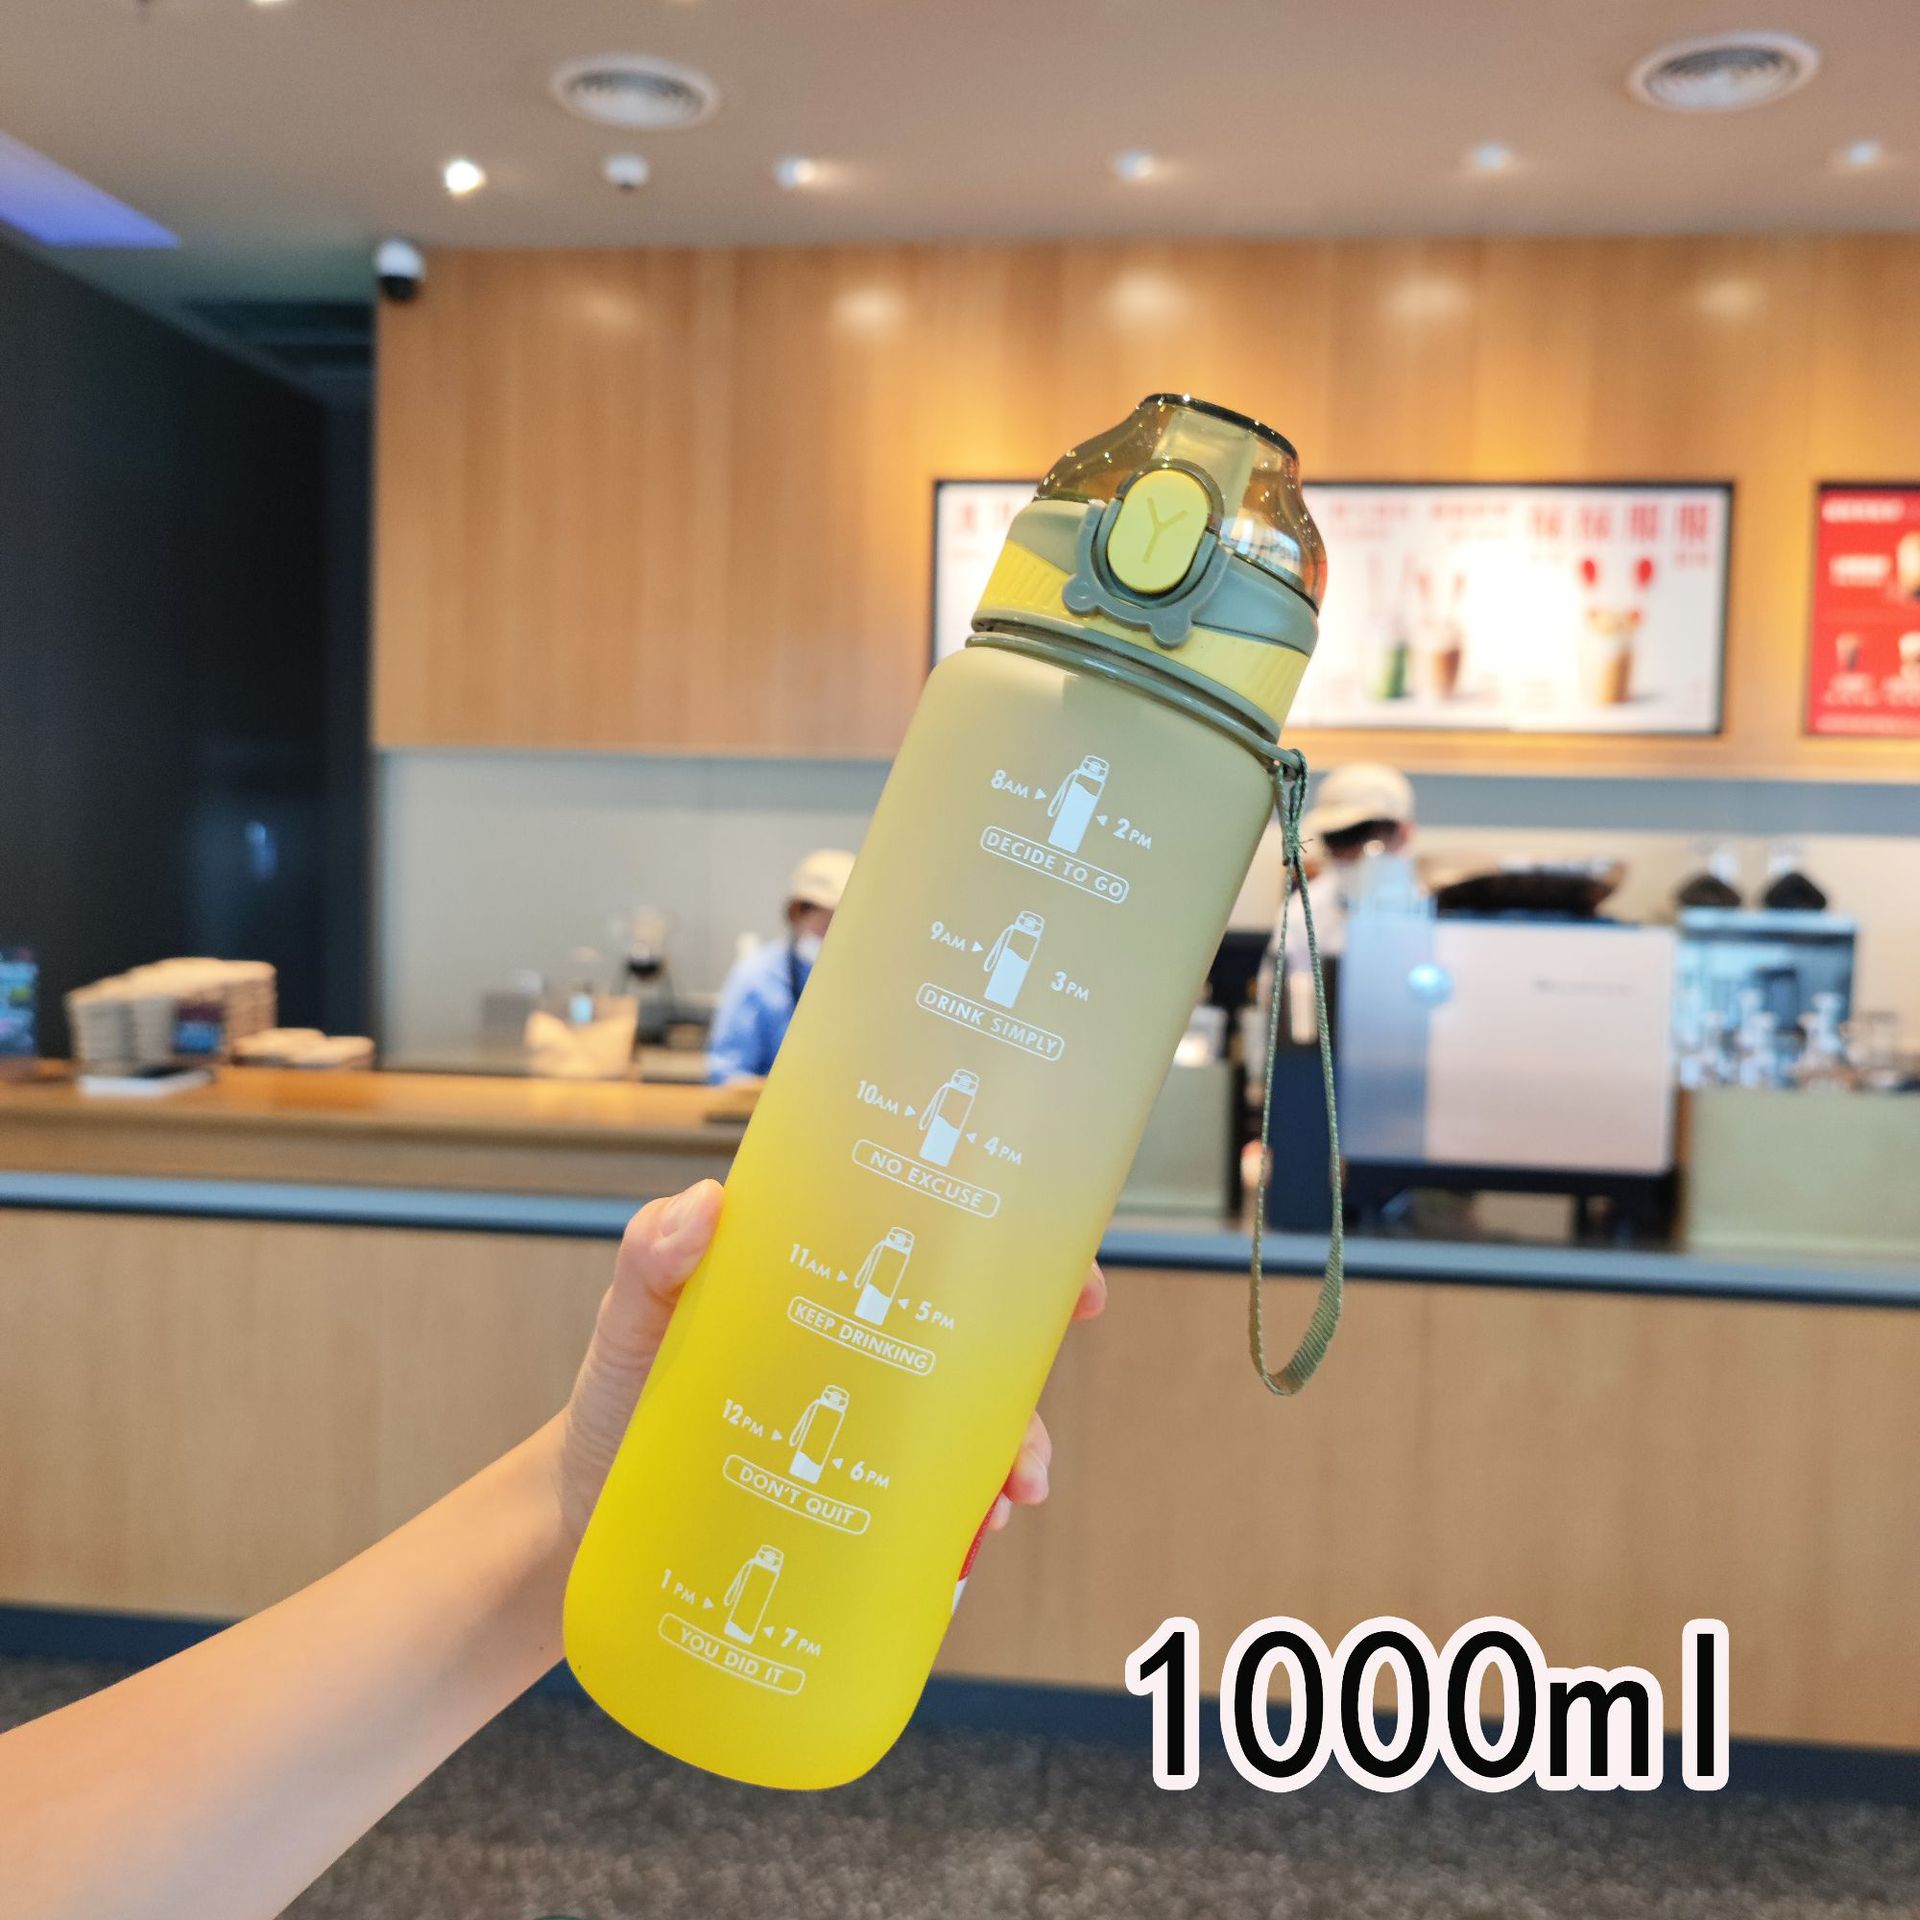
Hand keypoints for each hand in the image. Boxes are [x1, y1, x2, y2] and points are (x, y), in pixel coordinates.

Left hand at [553, 1178, 1106, 1542]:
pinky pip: (926, 1518)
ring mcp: (861, 1437)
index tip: (1074, 1286)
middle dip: (1029, 1395)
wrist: (576, 1521)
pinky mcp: (848, 1509)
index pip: (942, 1261)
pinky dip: (956, 1534)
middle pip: (979, 1358)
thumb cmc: (612, 1402)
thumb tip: (701, 1206)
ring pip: (967, 1443)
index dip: (1027, 1265)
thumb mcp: (632, 1325)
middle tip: (1028, 1451)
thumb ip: (652, 1261)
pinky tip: (955, 1560)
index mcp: (831, 1293)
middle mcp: (862, 1360)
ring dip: (1003, 1472)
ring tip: (994, 1510)